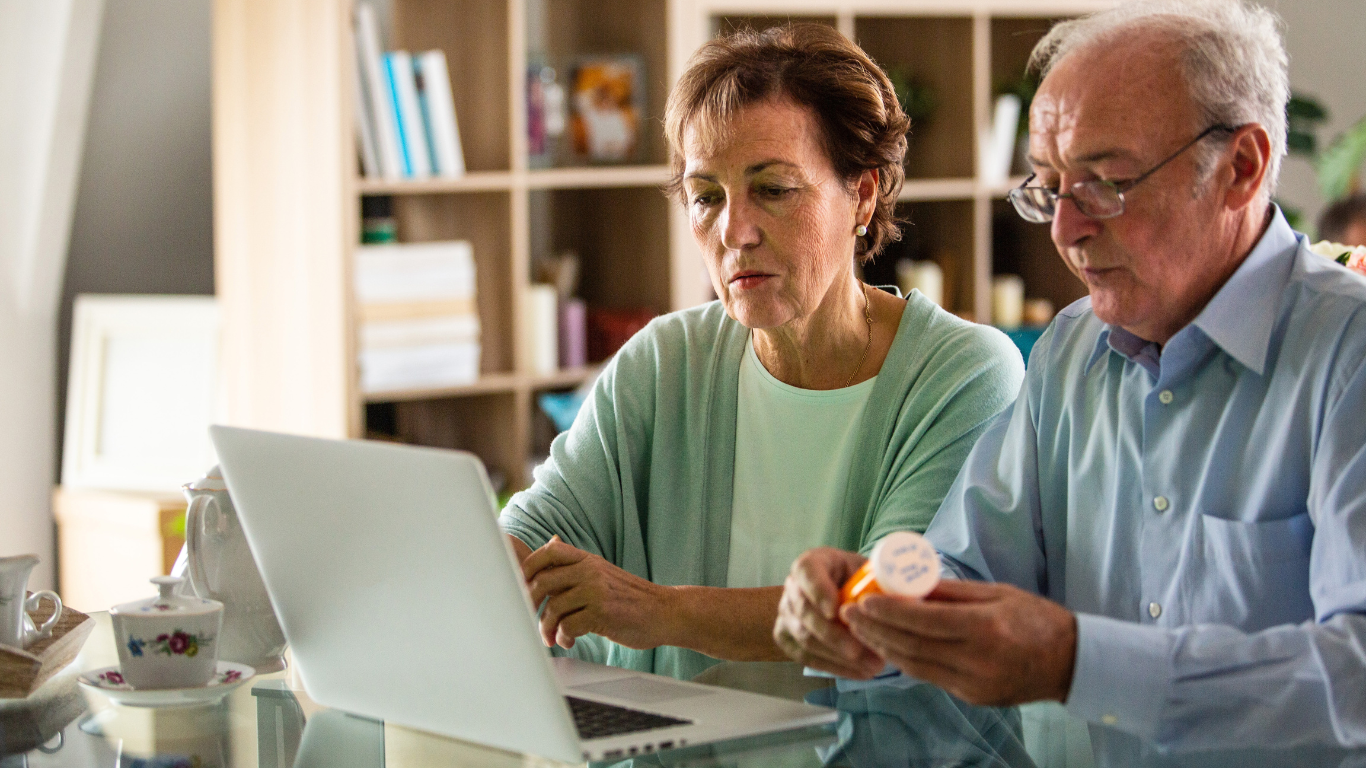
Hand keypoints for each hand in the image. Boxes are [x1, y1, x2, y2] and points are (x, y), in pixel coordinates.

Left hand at [522, 536, 669, 650]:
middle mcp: (591, 571)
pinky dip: (564, 637)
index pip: (549, 551)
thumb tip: (551, 542)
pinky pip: (568, 626)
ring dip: (547, 628)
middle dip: (530, 604)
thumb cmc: (631, 597)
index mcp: (588, 560)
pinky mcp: (602, 614)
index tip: (521, 586)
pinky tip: (570, 641)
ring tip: (553, 637)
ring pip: (553, 607)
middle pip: (543, 581)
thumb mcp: (603, 571)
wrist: (665, 612)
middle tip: (529, 618)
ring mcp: (596, 591)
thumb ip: (576, 563)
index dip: (528, 567)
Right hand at [773, 548, 884, 678]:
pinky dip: (832, 666)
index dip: (818, 590)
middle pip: (803, 610)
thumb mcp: (876, 572)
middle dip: (832, 634)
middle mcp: (794, 585)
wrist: (854, 592)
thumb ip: (887, 579)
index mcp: (814, 562)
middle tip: (859, 651)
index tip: (836, 610)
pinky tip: (859, 673)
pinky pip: (804, 656)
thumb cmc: (866, 580)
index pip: (806, 571)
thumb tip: (912, 595)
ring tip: (871, 667)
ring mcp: (786, 612)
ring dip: (837, 655)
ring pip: (804, 637)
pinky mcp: (787, 635)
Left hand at [842, 578, 1076, 705]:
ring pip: (916, 666)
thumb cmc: (1036, 619)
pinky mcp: (972, 697)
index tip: (861, 601)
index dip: (887, 612)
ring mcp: (974, 684)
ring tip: (861, 631)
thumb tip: (909, 583)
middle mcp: (977, 660)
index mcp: (984, 628)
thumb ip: (951, 591)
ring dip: (884, 648)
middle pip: (912, 646)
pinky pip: (930, 677)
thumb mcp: (996, 593)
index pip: (923, 621)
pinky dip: (906, 661)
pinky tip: (889, 647)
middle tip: (849, 615)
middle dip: (875, 630)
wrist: (1070, 662)